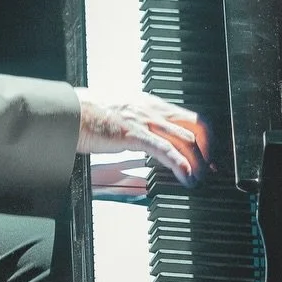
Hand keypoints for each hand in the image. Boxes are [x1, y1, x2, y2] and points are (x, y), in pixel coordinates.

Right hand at [76, 88, 211, 191]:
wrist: (70, 112)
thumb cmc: (89, 113)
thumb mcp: (122, 112)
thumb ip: (139, 120)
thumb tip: (147, 134)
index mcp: (151, 103)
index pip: (188, 116)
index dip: (203, 135)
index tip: (207, 152)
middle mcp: (152, 110)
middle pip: (194, 127)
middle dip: (207, 150)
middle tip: (211, 167)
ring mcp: (144, 122)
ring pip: (184, 139)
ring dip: (197, 161)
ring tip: (200, 177)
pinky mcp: (134, 135)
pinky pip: (164, 151)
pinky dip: (180, 164)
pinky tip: (186, 177)